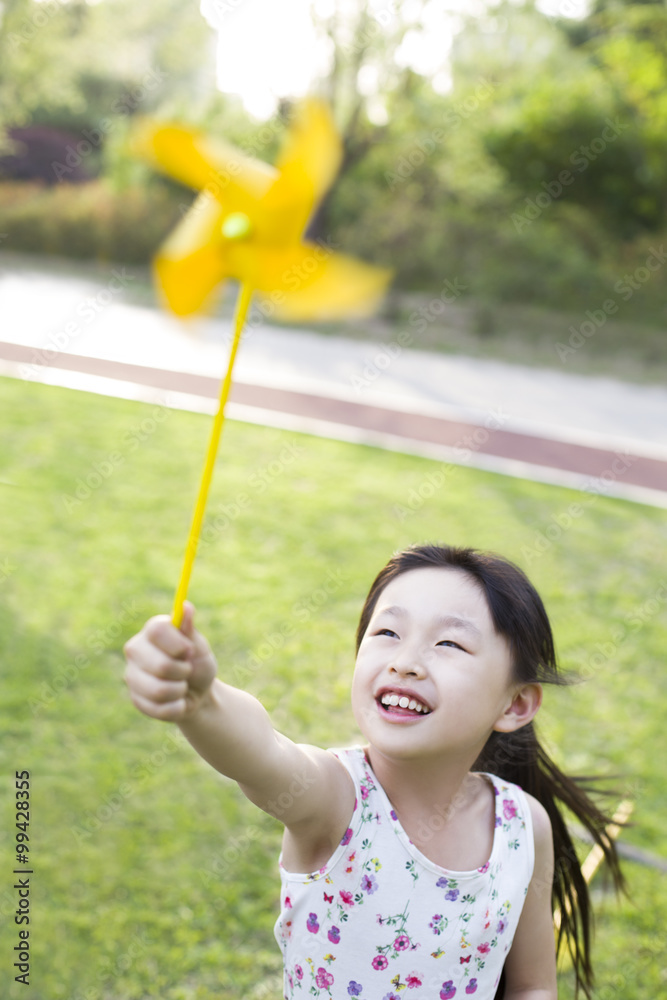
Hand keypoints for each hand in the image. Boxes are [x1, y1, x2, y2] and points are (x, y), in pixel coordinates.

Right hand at [123, 602, 217, 720]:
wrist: (198, 693)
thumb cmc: (198, 663)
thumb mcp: (199, 646)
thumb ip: (189, 629)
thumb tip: (186, 605)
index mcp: (152, 631)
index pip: (157, 631)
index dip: (178, 645)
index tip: (189, 650)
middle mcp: (136, 650)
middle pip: (160, 665)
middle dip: (183, 672)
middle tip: (187, 670)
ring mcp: (132, 675)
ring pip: (159, 690)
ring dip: (180, 691)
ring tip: (182, 686)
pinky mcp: (136, 699)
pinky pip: (159, 708)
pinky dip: (177, 707)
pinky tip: (176, 700)